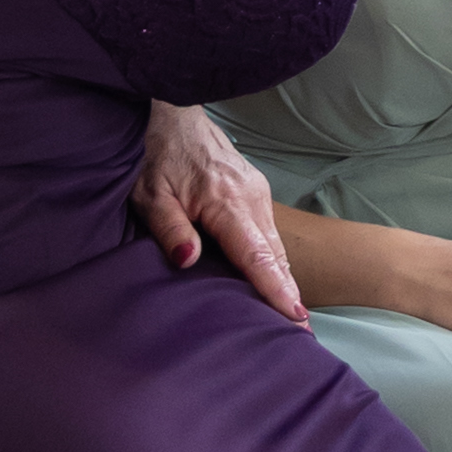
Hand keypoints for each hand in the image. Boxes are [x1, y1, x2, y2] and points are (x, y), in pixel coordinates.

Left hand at [132, 106, 303, 314]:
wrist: (176, 117)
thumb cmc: (158, 156)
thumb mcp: (150, 194)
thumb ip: (169, 227)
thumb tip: (187, 259)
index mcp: (227, 202)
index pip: (257, 255)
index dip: (276, 289)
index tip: (296, 317)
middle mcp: (252, 198)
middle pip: (276, 256)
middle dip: (289, 294)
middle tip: (302, 334)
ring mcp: (258, 194)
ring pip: (276, 246)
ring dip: (284, 279)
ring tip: (294, 316)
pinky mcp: (256, 194)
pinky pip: (269, 235)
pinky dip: (275, 262)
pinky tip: (276, 282)